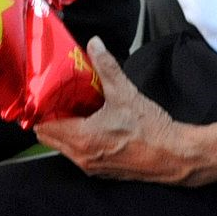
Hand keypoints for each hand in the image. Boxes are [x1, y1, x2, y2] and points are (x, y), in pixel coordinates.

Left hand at [36, 38, 199, 184]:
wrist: (175, 156)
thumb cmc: (151, 130)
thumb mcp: (125, 92)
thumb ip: (106, 66)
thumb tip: (95, 44)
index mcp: (82, 139)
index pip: (44, 128)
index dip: (41, 111)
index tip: (43, 95)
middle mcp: (82, 158)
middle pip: (51, 138)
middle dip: (51, 119)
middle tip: (58, 99)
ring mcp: (92, 167)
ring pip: (66, 147)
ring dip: (66, 129)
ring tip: (75, 108)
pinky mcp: (104, 171)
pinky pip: (81, 155)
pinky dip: (80, 140)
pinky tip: (93, 123)